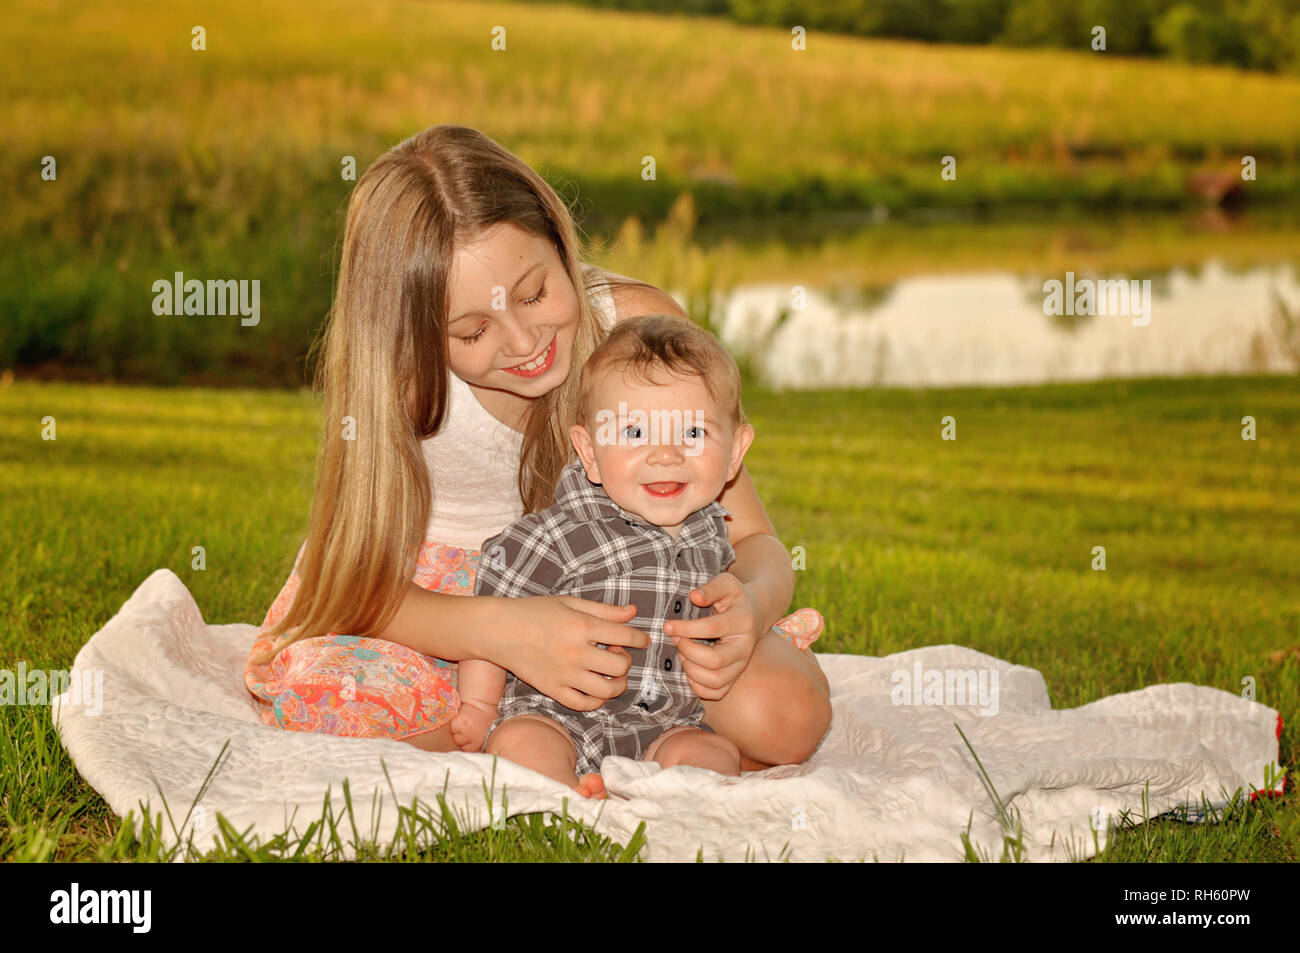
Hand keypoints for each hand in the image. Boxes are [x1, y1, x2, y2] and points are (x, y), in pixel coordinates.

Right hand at [449, 698, 495, 751]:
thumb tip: (477, 750)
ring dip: (458, 732)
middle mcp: (472, 738)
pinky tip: (462, 720)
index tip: (470, 738)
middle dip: (463, 738)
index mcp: (480, 741)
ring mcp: (464, 731)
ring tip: (466, 724)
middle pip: (460, 744)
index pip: (468, 750)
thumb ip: (481, 742)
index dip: (468, 744)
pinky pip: (453, 729)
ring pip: (455, 737)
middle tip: (468, 729)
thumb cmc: (487, 716)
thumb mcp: (488, 731)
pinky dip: (455, 725)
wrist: (482, 703)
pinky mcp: (456, 725)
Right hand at [493, 595, 647, 711]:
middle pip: (620, 666)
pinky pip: (582, 704)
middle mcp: (575, 652)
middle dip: (626, 660)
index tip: (642, 640)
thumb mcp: (570, 603)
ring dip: (617, 684)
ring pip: (605, 690)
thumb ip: (604, 610)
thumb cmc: (535, 611)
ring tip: (612, 675)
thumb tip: (633, 612)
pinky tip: (597, 691)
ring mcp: (564, 674)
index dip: (640, 639)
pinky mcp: (552, 689)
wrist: (498, 630)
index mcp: (582, 626)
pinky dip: (596, 701)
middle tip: (617, 653)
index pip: (626, 636)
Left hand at [663, 572, 761, 700]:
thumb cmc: (735, 597)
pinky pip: (718, 692)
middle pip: (715, 661)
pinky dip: (699, 688)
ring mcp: (742, 664)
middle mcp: (745, 646)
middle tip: (676, 640)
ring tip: (683, 655)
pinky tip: (689, 672)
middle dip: (688, 651)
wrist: (755, 613)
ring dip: (691, 670)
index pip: (712, 628)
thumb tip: (694, 596)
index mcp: (743, 621)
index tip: (667, 626)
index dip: (686, 629)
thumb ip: (710, 588)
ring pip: (716, 680)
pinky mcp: (736, 676)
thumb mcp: (726, 583)